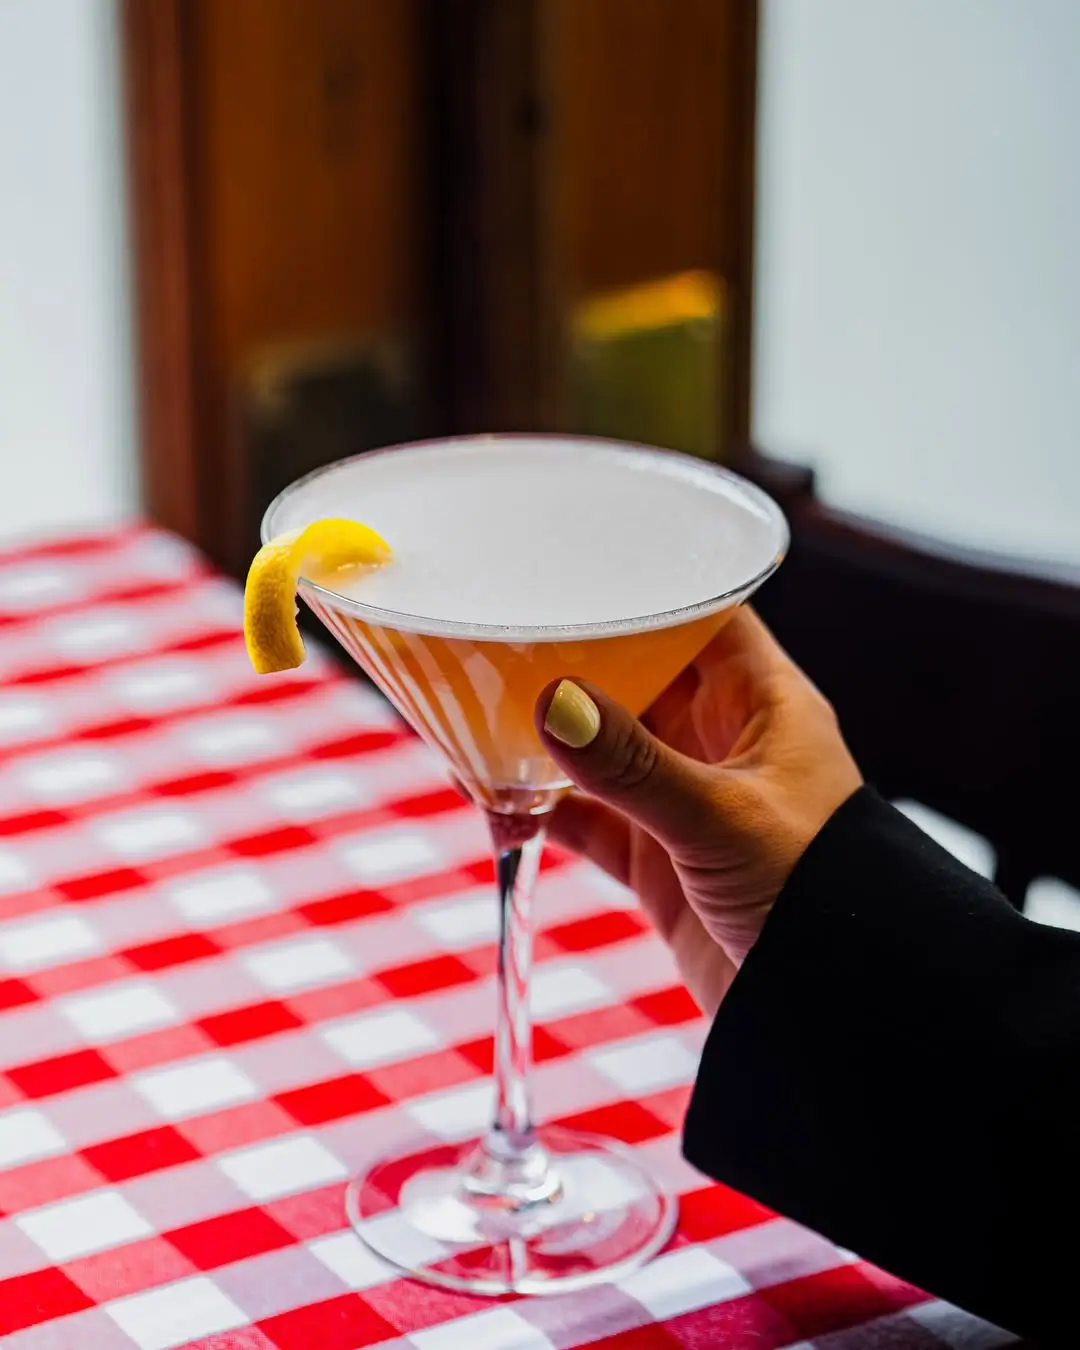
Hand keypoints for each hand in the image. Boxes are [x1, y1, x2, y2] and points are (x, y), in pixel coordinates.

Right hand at [535, 607, 862, 1014]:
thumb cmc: (821, 900)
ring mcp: (685, 802)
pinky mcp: (658, 862)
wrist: (834, 1021)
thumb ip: (635, 766)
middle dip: (576, 663)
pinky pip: (587, 821)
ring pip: (602, 750)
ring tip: (481, 726)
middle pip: (638, 675)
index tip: (576, 569)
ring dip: (548, 743)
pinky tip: (500, 809)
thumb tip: (553, 703)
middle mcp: (721, 743)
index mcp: (762, 705)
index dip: (648, 588)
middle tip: (502, 644)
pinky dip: (542, 814)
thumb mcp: (722, 820)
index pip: (704, 615)